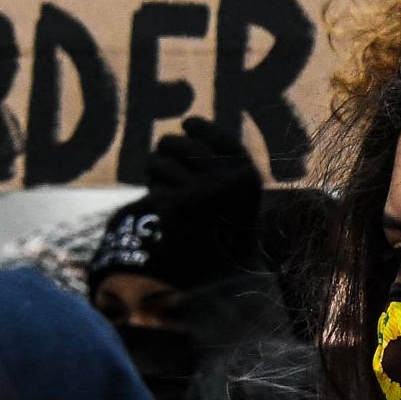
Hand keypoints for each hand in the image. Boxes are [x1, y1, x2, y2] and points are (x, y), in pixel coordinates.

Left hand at [131, 115, 265, 285]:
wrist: (222, 275)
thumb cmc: (227, 229)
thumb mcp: (235, 191)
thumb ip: (220, 160)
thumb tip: (188, 126)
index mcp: (246, 175)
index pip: (214, 135)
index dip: (197, 126)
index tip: (186, 124)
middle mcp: (226, 179)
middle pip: (178, 143)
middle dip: (166, 149)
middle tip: (165, 160)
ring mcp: (201, 191)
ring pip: (158, 160)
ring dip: (156, 170)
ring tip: (167, 186)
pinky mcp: (176, 205)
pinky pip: (154, 183)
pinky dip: (155, 191)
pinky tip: (166, 206)